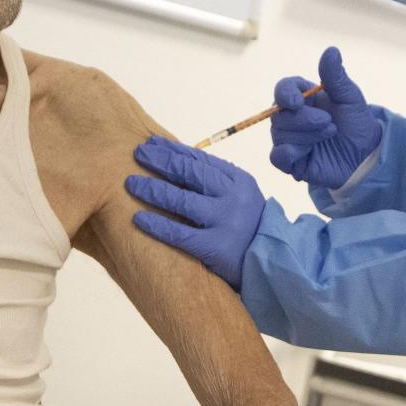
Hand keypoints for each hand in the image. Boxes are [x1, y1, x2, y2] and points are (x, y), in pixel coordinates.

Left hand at [126, 136, 264, 289]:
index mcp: (239, 180)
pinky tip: (139, 218)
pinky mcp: (216, 247)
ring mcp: (226, 221)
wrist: (274, 262)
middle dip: (161, 160)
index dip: (173, 150)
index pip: (201, 159)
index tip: (152, 143)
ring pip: (182, 200)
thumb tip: (175, 163)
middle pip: (191, 173)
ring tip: (132, 182)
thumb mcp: (240, 197)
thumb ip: (216, 183)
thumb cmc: (248, 226)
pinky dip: (157, 225)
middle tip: (138, 154)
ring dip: (153, 189)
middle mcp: (234, 197)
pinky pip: (180, 233)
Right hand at [269, 46, 380, 188]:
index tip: (297, 101)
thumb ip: (336, 76)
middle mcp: (291, 117)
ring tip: (329, 135)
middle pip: (279, 114)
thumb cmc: (357, 123)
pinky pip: (276, 157)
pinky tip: (310, 152)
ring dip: (306, 136)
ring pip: (279, 134)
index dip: (285, 94)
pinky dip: (290, 153)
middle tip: (330, 123)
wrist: (366, 155)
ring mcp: (289, 139)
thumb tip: (331, 50)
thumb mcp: (350, 98)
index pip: (283, 89)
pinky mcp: (290, 161)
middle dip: (305, 119)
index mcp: (303, 97)